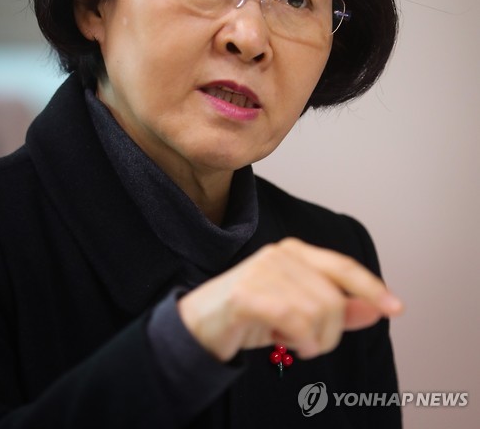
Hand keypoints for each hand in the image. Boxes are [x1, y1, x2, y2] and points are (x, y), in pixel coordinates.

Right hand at [178, 237, 402, 361]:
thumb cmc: (251, 315)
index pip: (343, 267)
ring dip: (311, 340)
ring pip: (318, 313)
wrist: (200, 324)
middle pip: (334, 300)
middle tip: (307, 342)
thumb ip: (337, 309)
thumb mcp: (299, 313)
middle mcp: (280, 254)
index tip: (395, 308)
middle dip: (329, 333)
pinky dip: (298, 340)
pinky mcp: (246, 293)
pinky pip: (294, 321)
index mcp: (294, 252)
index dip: (371, 288)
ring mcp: (262, 270)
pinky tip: (284, 343)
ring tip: (289, 339)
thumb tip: (376, 309)